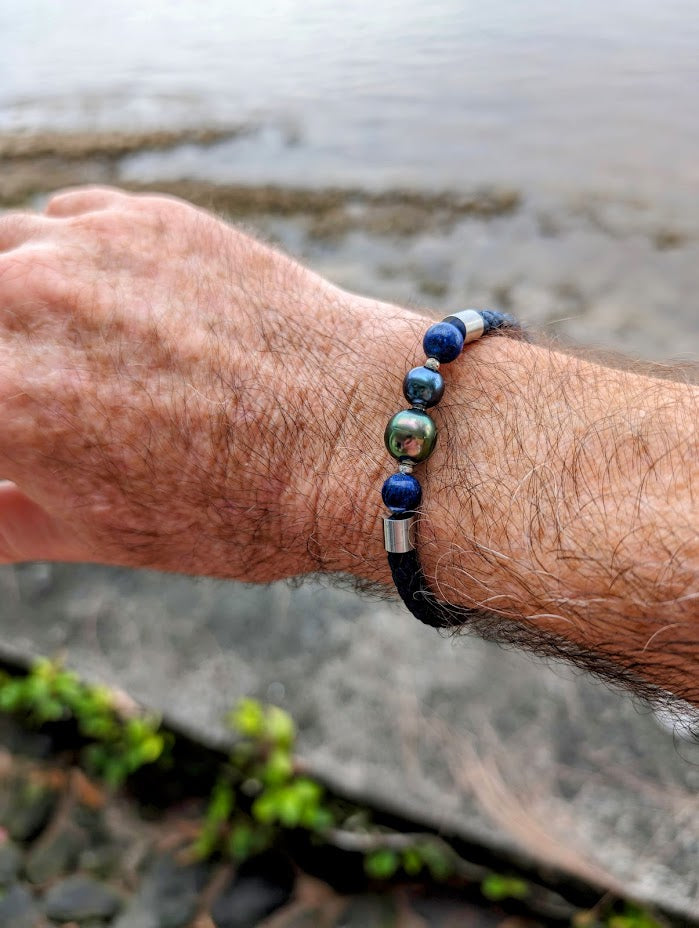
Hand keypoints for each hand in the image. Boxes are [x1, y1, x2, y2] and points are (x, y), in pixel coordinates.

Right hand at [0, 186, 413, 579]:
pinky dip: (62, 254)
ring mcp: (89, 250)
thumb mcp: (105, 535)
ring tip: (55, 341)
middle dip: (3, 360)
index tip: (16, 434)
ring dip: (13, 298)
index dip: (1, 423)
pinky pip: (64, 218)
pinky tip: (98, 294)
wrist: (357, 435)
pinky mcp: (147, 217)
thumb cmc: (241, 505)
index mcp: (4, 402)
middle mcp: (28, 308)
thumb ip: (6, 521)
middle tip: (37, 388)